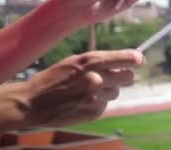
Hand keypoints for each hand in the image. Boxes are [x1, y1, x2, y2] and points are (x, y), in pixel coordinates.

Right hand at [22, 50, 143, 127]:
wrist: (30, 102)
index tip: (139, 60)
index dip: (135, 59)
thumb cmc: (52, 79)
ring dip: (107, 91)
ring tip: (87, 90)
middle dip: (124, 76)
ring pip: (116, 92)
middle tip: (115, 77)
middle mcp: (96, 77)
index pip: (126, 58)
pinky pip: (105, 105)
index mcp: (90, 61)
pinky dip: (97, 103)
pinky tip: (81, 101)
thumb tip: (124, 63)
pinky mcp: (93, 112)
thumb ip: (97, 62)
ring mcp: (95, 96)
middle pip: (128, 77)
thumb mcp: (73, 62)